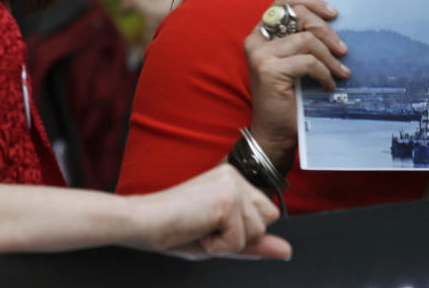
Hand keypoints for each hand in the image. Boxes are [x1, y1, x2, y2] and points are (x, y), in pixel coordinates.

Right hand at [131, 164, 290, 259]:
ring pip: (256, 232)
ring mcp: (233, 186)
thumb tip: (287, 251)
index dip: (241, 231)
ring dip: (227, 242)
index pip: (265, 214)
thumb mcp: (220, 240)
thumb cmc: (172, 229)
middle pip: (268, 221)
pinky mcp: (228, 199)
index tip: (209, 225)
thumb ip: (254, 244)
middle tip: (205, 228)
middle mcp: (236, 177)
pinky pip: (239, 241)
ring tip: (199, 228)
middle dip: (241, 236)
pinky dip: (218, 246)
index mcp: (233, 180)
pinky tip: (197, 230)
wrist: (141, 221)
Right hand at [244, 0, 348, 169]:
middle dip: (327, 31)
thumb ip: (304, 39)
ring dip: (330, 57)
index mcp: (262, 33)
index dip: (311, 1)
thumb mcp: (297, 61)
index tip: (333, 14)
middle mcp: (256, 39)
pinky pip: (308, 61)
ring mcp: (260, 54)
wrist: (276, 133)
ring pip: (307, 39)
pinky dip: (324, 73)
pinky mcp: (268, 70)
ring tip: (340, 72)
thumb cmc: (290, 97)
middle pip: (299, 15)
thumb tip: (334, 21)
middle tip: (343, 50)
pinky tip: (329, 86)